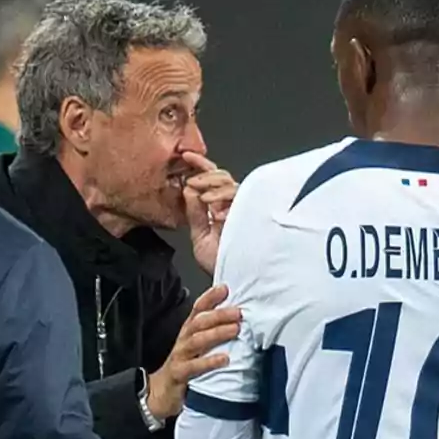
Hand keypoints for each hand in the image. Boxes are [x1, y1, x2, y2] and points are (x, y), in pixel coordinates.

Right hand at [146, 285, 241, 419]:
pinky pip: (194, 366)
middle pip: (199, 322)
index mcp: (189, 332)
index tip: (225, 288)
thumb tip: (237, 319)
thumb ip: (212, 333)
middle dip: (219, 315)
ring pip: (197, 340)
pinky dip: (209, 362)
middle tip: (238, 312)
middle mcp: (184, 340)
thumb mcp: (197, 347)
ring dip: (217, 333)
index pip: (198, 310)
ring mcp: (180, 356)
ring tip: (235, 330)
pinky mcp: (179, 374)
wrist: (160, 393)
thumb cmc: (185, 366)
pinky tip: (224, 359)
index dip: (210, 297)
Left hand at [181, 151, 237, 276]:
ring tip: (204, 199)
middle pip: (224, 176)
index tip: (186, 156)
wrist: (231, 281)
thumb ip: (194, 213)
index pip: (212, 180)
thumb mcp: (199, 236)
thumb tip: (188, 188)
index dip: (200, 166)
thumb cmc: (219, 263)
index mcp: (219, 207)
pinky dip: (228, 203)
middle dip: (207, 175)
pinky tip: (217, 213)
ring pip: (233, 185)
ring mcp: (243, 210)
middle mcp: (233, 206)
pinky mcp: (252, 217)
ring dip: (216, 188)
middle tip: (193, 182)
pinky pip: (242, 201)